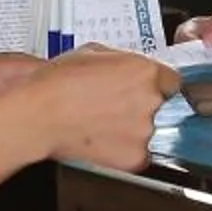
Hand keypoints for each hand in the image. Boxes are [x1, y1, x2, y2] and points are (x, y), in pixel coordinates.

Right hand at [3, 45, 174, 170]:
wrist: (38, 114)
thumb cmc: (58, 83)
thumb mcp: (96, 53)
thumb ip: (125, 62)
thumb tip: (132, 69)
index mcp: (146, 72)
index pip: (172, 81)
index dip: (156, 86)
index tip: (146, 91)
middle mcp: (151, 101)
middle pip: (164, 106)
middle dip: (144, 106)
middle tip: (117, 107)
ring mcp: (145, 131)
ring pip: (153, 131)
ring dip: (135, 129)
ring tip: (104, 123)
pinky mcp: (136, 157)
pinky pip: (141, 154)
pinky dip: (126, 150)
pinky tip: (105, 139)